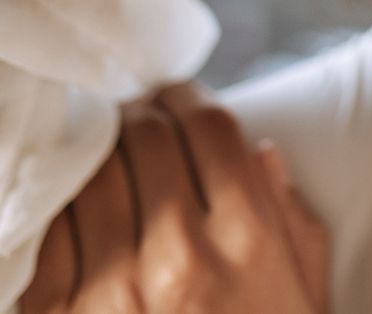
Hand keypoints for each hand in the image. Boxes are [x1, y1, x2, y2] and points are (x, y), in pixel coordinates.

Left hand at [22, 85, 328, 313]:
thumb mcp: (303, 297)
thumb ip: (291, 221)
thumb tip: (261, 154)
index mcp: (248, 243)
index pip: (210, 127)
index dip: (189, 96)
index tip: (176, 94)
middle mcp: (179, 258)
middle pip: (147, 138)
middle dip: (141, 119)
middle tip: (137, 118)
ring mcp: (110, 293)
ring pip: (93, 175)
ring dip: (99, 157)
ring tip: (104, 157)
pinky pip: (51, 232)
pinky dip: (63, 211)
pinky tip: (77, 212)